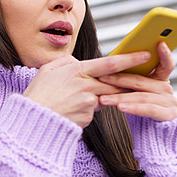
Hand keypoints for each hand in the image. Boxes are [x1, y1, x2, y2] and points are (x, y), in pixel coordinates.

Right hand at [23, 51, 151, 127]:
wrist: (31, 121)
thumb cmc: (37, 94)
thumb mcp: (47, 70)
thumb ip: (66, 63)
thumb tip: (78, 63)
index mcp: (78, 71)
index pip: (111, 64)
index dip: (130, 59)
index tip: (145, 55)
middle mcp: (87, 87)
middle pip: (114, 84)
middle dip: (123, 84)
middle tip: (129, 81)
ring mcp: (88, 104)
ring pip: (103, 99)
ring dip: (96, 98)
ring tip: (72, 99)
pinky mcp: (87, 119)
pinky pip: (92, 113)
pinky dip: (84, 111)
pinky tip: (69, 111)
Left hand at [97, 42, 176, 120]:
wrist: (154, 133)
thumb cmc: (139, 108)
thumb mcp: (136, 92)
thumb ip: (131, 79)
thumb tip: (109, 63)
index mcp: (160, 79)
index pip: (166, 64)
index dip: (165, 54)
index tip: (160, 43)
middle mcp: (166, 88)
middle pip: (141, 80)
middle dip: (119, 79)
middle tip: (101, 77)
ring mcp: (169, 102)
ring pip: (141, 96)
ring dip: (120, 97)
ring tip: (103, 98)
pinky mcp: (167, 115)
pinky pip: (148, 109)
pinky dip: (133, 107)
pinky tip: (120, 107)